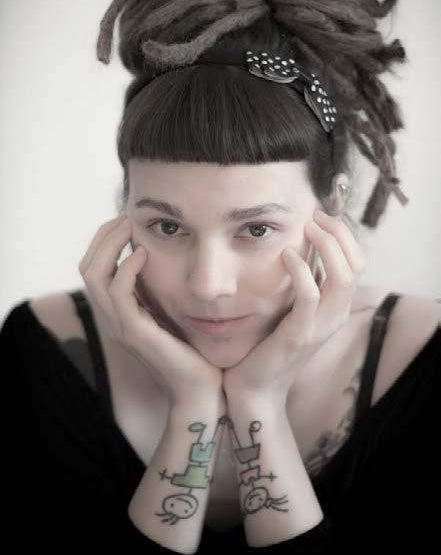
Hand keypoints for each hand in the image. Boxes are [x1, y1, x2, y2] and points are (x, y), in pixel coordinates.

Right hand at [78, 215, 223, 405]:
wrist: (202, 390)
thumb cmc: (193, 351)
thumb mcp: (173, 313)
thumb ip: (162, 291)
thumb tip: (167, 260)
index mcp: (121, 312)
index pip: (94, 270)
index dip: (104, 242)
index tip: (125, 221)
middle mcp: (114, 318)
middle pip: (87, 269)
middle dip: (103, 237)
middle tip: (124, 218)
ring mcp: (122, 327)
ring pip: (95, 277)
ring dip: (110, 245)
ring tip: (129, 227)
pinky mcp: (136, 334)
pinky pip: (119, 295)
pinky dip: (126, 269)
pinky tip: (142, 254)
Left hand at [222, 209, 366, 405]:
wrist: (254, 386)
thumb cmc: (269, 341)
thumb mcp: (292, 306)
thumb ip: (304, 280)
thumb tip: (301, 244)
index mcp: (337, 306)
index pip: (357, 261)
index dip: (343, 233)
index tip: (319, 214)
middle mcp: (337, 315)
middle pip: (356, 264)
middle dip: (338, 233)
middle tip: (314, 216)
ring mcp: (322, 326)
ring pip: (343, 277)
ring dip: (326, 245)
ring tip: (306, 228)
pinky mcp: (300, 334)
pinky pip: (310, 295)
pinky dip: (301, 270)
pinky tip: (286, 255)